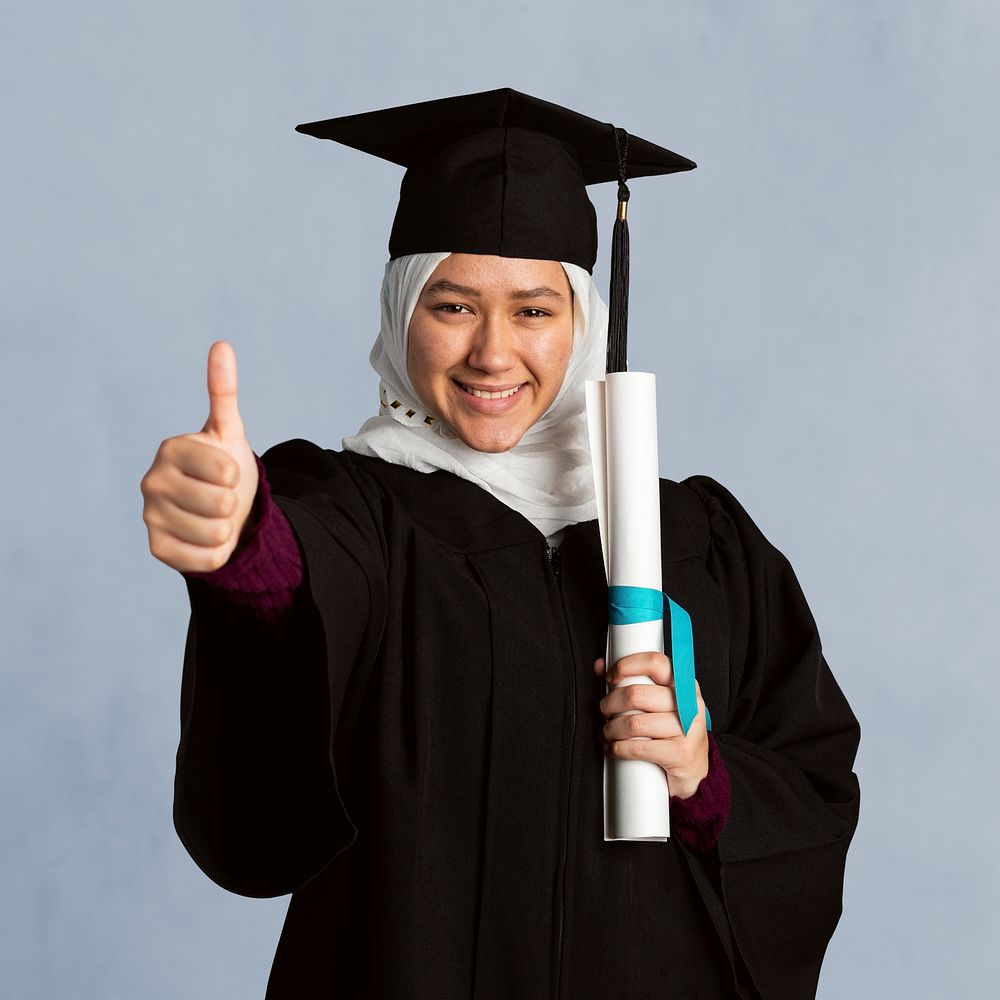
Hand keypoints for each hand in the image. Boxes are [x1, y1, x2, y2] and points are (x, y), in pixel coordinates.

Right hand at [140, 340, 258, 572]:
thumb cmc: (224, 467)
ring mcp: (150, 516)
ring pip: (216, 532)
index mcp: (170, 448)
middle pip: (221, 503)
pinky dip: (217, 552)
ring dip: (227, 528)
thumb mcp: (229, 430)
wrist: (220, 511)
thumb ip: (223, 391)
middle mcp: (151, 481)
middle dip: (233, 503)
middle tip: (222, 497)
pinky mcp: (156, 549)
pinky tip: (206, 537)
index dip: (236, 473)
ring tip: (215, 516)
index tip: (226, 470)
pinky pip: (206, 558)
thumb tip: (222, 344)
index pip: (224, 469)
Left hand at [594, 652, 708, 799]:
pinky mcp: (681, 753)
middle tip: (604, 711)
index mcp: (684, 685)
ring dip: (611, 729)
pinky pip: (639, 748)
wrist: (696, 772)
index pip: (655, 663)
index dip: (627, 666)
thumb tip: (600, 666)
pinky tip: (613, 748)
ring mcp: (688, 729)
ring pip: (634, 723)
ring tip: (608, 732)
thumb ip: (631, 681)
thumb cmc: (672, 731)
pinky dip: (618, 749)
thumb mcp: (659, 703)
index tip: (611, 677)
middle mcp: (689, 704)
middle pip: (636, 694)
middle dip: (610, 704)